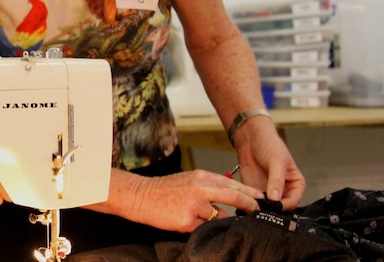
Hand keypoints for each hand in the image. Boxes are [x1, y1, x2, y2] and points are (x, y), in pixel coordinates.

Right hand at [97, 169, 264, 232]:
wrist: (141, 196)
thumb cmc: (165, 189)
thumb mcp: (188, 180)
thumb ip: (208, 187)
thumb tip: (229, 199)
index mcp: (201, 176)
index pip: (231, 183)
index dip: (249, 191)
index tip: (261, 197)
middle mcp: (200, 188)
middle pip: (233, 196)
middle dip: (249, 204)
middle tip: (258, 210)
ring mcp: (195, 204)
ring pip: (218, 215)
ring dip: (217, 218)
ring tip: (199, 215)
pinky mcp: (188, 219)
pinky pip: (203, 227)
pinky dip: (200, 226)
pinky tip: (186, 220)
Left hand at [232, 124, 306, 209]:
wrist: (251, 139)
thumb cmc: (270, 145)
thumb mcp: (277, 161)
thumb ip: (277, 180)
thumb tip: (276, 199)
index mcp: (296, 185)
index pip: (293, 202)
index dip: (285, 206)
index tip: (275, 207)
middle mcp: (283, 191)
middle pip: (280, 208)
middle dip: (271, 210)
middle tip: (262, 208)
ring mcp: (268, 193)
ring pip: (266, 208)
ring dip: (259, 209)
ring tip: (252, 206)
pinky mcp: (254, 192)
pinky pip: (253, 202)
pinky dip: (249, 204)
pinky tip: (244, 202)